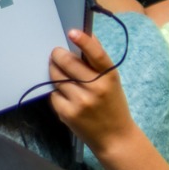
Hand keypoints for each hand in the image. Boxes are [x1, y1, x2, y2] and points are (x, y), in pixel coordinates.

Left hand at [48, 29, 136, 152]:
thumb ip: (99, 63)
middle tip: (56, 53)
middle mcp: (95, 88)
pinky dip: (56, 92)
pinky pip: (53, 94)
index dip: (84, 41)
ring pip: (56, 78)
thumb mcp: (112, 82)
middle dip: (57, 55)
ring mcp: (80, 101)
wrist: (115, 138)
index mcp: (109, 77)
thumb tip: (87, 38)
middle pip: (67, 62)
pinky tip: (65, 96)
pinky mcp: (68, 113)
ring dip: (54, 72)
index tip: (71, 31)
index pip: (96, 54)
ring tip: (60, 75)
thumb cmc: (113, 106)